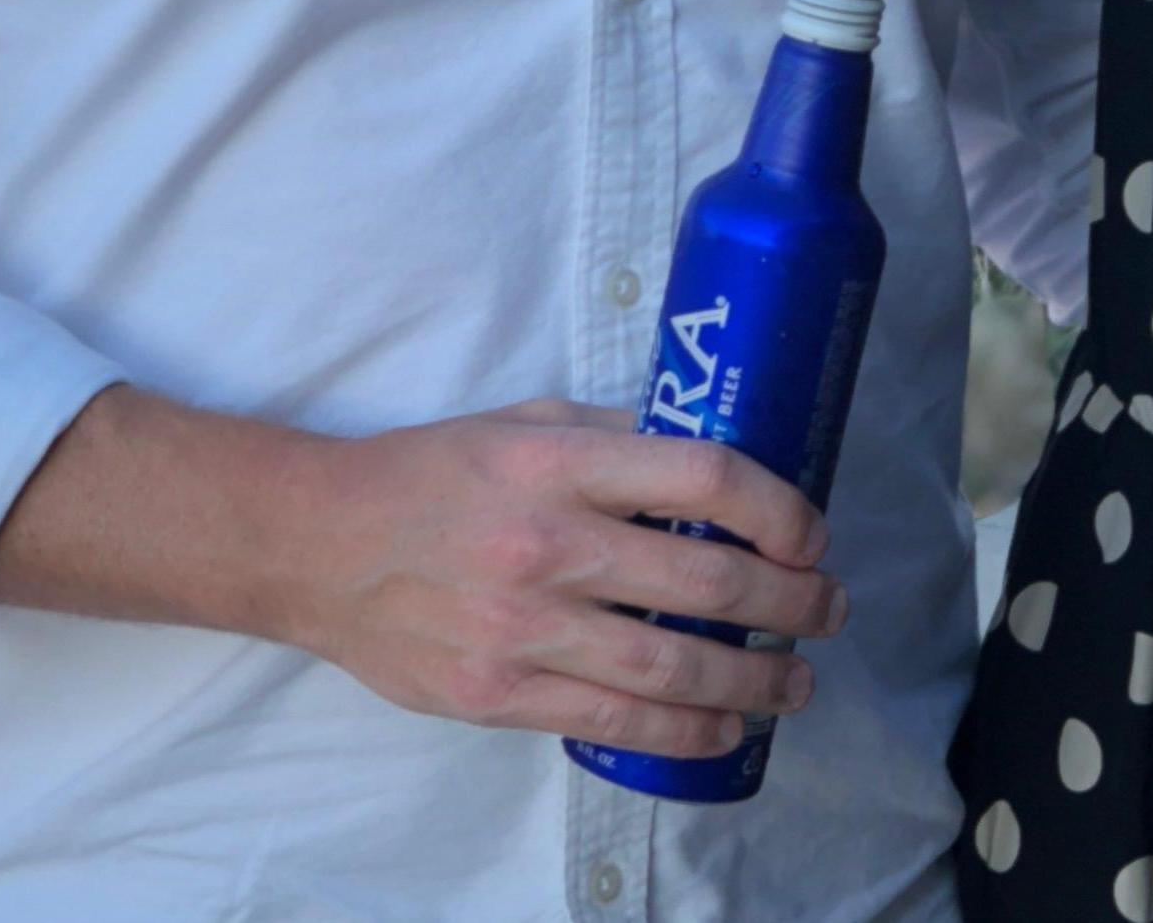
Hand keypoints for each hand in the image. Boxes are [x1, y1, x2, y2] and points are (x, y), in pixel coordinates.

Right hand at [282, 399, 844, 761]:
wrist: (321, 546)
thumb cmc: (434, 472)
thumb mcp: (526, 422)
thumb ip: (614, 435)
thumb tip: (707, 455)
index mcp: (561, 462)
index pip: (700, 477)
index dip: (776, 506)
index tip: (811, 530)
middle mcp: (550, 544)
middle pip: (702, 582)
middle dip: (788, 602)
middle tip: (830, 608)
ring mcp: (524, 629)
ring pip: (668, 665)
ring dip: (752, 680)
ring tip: (796, 682)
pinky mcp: (499, 695)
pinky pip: (612, 722)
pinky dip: (681, 730)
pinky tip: (724, 728)